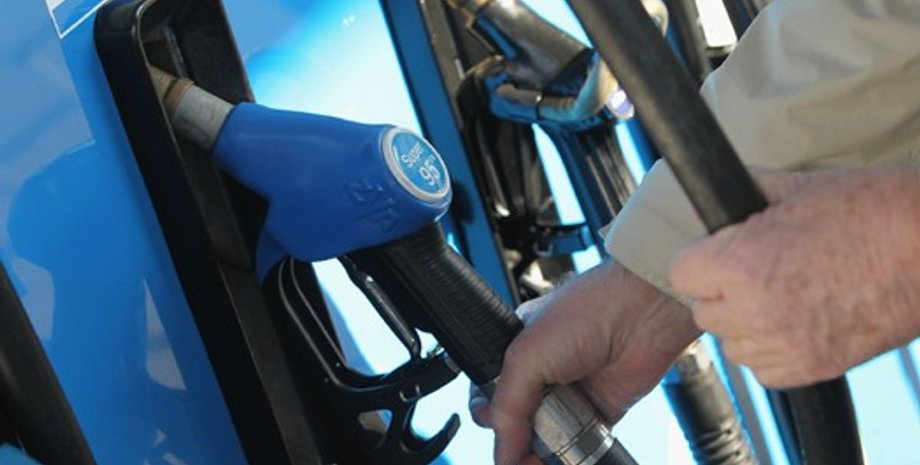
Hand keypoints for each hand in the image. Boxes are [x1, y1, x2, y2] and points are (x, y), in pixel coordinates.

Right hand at [471, 262, 698, 464]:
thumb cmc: (588, 310)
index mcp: (516, 350)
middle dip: (514, 442)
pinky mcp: (599, 409)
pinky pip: (580, 442)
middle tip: (520, 455)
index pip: (490, 395)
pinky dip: (571, 456)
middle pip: (517, 421)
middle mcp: (542, 373)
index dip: (490, 419)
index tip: (498, 437)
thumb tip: (504, 450)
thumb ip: (508, 406)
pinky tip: (563, 460)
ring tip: (538, 462)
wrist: (642, 312)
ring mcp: (571, 392)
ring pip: (546, 436)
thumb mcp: (526, 356)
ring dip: (540, 454)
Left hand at [670, 165, 919, 387]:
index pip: (680, 273)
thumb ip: (741, 194)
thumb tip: (709, 186)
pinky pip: (763, 369)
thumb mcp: (796, 187)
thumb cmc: (871, 210)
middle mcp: (755, 311)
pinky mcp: (812, 368)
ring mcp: (784, 344)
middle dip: (721, 290)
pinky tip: (795, 320)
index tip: (720, 253)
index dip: (700, 259)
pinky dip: (771, 350)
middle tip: (757, 269)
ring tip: (780, 294)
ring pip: (731, 342)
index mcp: (741, 264)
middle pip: (703, 310)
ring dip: (744, 323)